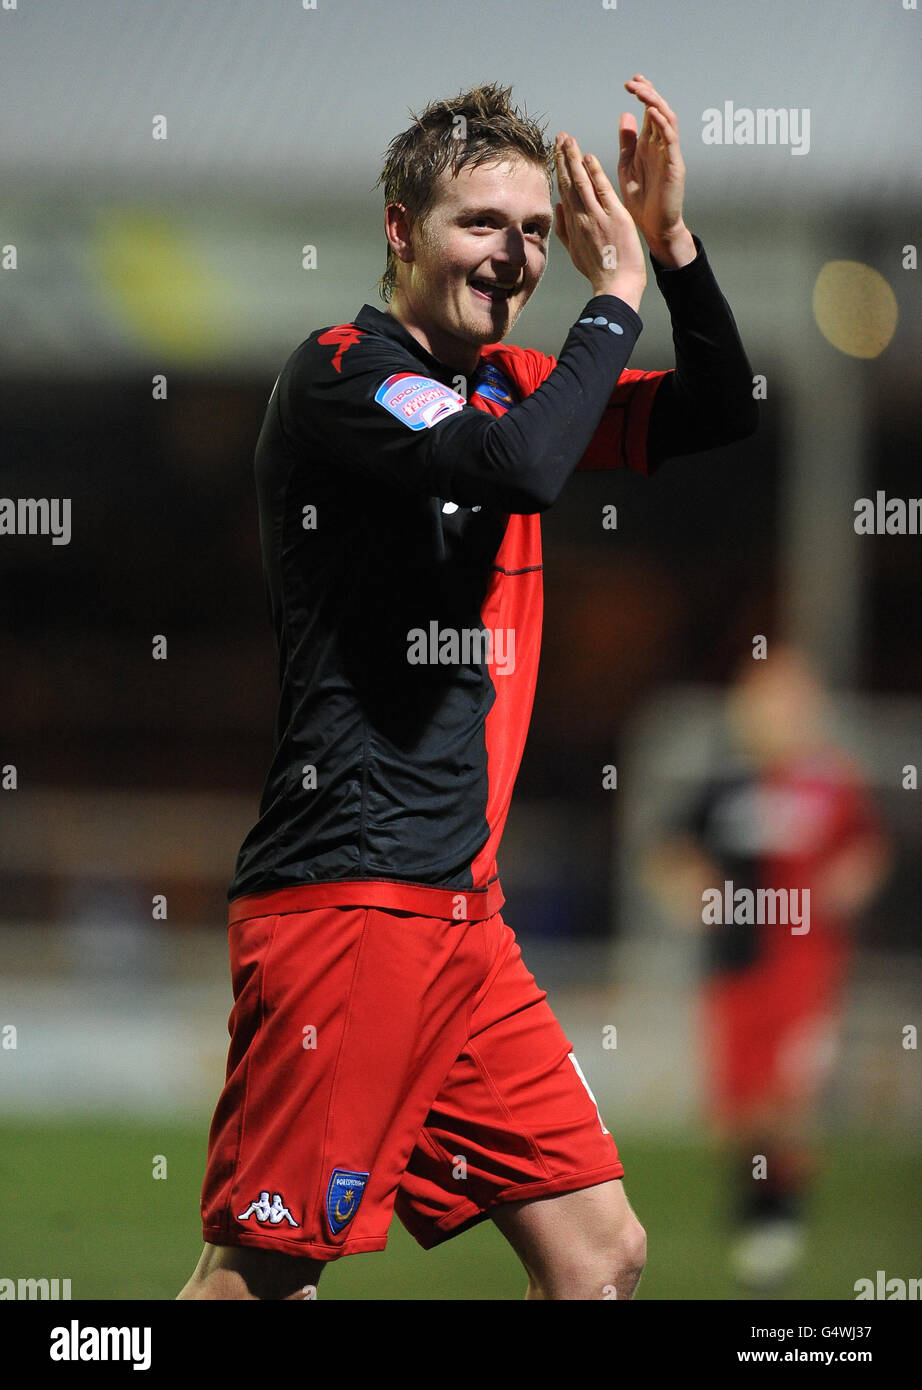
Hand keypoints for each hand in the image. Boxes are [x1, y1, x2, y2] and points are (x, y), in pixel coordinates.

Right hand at [554, 131, 645, 310]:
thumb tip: (557, 207)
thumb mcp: (575, 252)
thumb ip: (565, 229)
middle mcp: (581, 218)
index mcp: (573, 225)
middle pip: (568, 182)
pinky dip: (594, 174)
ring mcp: (596, 217)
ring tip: (569, 139)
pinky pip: (601, 191)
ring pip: (581, 182)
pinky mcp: (614, 218)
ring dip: (574, 159)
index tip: (556, 152)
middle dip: (563, 158)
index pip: (564, 190)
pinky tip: (588, 158)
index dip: (559, 169)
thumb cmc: (599, 271)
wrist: (616, 285)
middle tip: (559, 136)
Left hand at [618, 75, 695, 267]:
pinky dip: (662, 124)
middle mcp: (661, 145)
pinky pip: (671, 140)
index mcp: (649, 145)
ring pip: (667, 119)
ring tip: (641, 91)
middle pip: (659, 110)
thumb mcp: (628, 166)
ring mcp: (669, 154)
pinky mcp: (674, 166)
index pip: (649, 112)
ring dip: (654, 102)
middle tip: (632, 81)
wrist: (653, 228)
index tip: (630, 81)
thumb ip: (628, 142)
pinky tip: (651, 113)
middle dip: (647, 92)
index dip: (642, 94)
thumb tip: (625, 116)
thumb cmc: (641, 202)